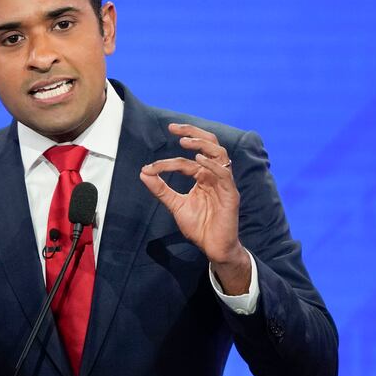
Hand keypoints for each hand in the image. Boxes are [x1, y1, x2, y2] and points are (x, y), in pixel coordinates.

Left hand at [140, 124, 249, 293]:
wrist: (214, 248)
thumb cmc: (200, 226)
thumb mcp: (176, 205)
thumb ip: (161, 189)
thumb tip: (143, 172)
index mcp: (203, 176)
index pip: (185, 160)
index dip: (167, 162)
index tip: (150, 167)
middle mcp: (214, 175)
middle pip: (209, 144)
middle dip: (192, 131)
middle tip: (173, 127)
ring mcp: (224, 183)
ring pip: (218, 154)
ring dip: (201, 144)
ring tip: (184, 141)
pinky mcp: (231, 194)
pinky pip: (224, 174)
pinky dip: (212, 165)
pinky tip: (198, 161)